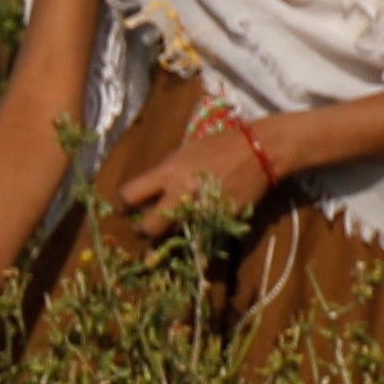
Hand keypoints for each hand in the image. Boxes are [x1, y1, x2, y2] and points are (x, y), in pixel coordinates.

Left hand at [109, 100, 283, 240]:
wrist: (260, 151)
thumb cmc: (220, 146)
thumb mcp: (185, 153)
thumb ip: (164, 174)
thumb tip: (146, 193)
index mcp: (168, 173)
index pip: (129, 195)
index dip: (123, 204)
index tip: (126, 208)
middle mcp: (181, 195)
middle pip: (148, 228)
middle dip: (143, 230)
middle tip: (147, 226)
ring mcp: (202, 211)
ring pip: (173, 236)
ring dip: (170, 234)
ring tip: (173, 226)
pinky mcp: (221, 221)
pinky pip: (200, 235)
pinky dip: (196, 234)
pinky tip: (198, 224)